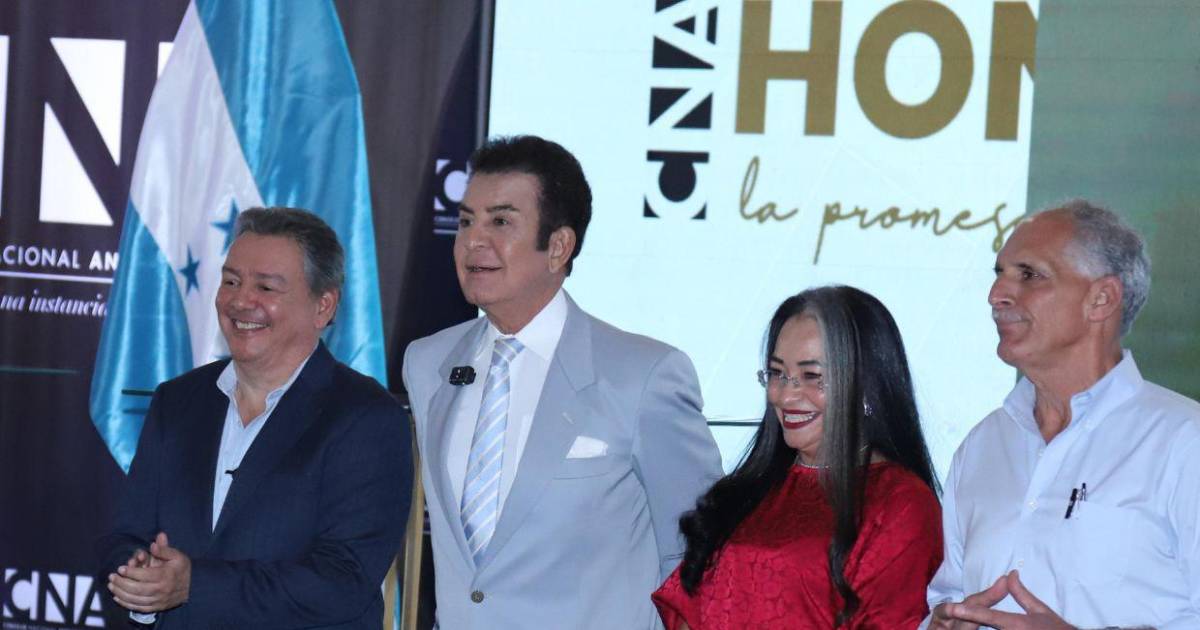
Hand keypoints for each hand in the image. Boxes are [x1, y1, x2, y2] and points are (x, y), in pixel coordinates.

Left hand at [108, 532, 191, 612]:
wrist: (194, 587)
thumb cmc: (182, 569)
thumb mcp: (177, 556)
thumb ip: (164, 549)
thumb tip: (153, 543)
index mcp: (166, 576)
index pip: (144, 576)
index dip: (131, 572)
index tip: (120, 568)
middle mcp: (161, 590)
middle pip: (137, 589)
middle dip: (122, 583)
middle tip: (112, 577)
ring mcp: (158, 600)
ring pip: (135, 599)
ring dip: (120, 593)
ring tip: (111, 586)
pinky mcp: (156, 607)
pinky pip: (138, 607)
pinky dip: (126, 603)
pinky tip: (117, 597)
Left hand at [934, 570, 1074, 628]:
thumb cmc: (1057, 629)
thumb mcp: (1040, 610)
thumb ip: (1021, 594)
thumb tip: (1010, 574)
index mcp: (1018, 624)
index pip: (990, 616)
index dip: (969, 612)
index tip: (952, 608)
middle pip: (986, 629)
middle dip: (970, 625)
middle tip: (959, 616)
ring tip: (967, 621)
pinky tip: (980, 629)